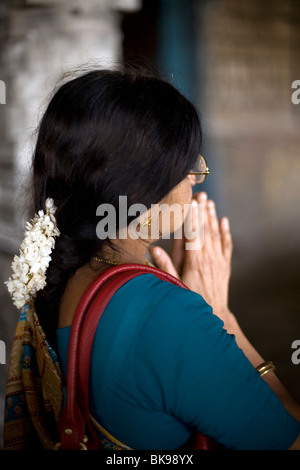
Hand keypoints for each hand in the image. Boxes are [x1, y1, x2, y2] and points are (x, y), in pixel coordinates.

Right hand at [149, 192, 232, 315]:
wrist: (214, 314)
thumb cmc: (191, 300)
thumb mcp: (174, 284)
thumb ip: (165, 266)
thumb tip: (153, 249)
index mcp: (194, 261)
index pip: (193, 234)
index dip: (191, 217)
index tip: (189, 202)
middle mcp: (208, 258)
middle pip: (205, 230)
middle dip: (202, 211)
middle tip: (200, 194)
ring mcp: (218, 260)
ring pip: (216, 234)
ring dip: (212, 217)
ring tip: (209, 201)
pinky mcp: (225, 265)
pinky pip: (226, 245)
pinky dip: (226, 232)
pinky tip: (223, 220)